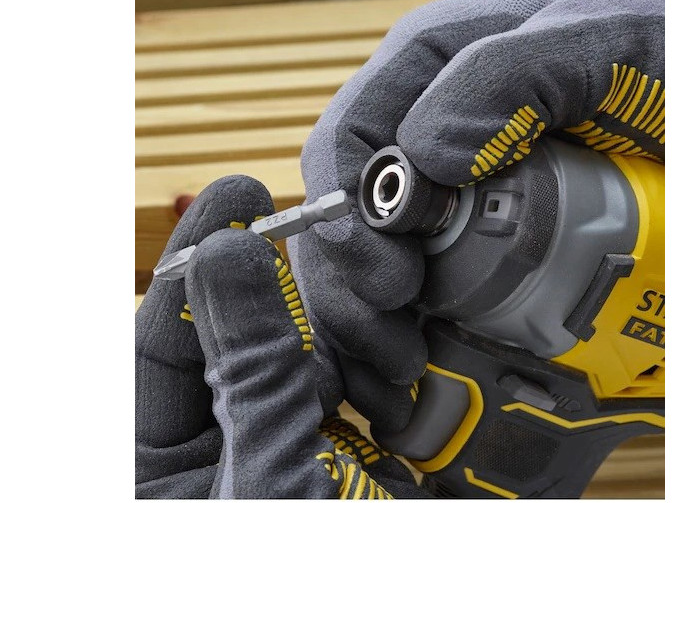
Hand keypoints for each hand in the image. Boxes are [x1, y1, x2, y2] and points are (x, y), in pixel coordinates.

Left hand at [135, 174, 424, 497]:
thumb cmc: (321, 591)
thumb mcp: (275, 477)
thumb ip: (253, 369)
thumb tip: (228, 253)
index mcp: (166, 467)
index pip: (159, 341)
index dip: (197, 261)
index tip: (240, 194)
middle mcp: (221, 444)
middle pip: (241, 334)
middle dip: (297, 308)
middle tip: (348, 266)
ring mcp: (285, 442)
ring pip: (302, 350)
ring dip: (351, 343)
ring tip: (390, 361)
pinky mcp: (341, 444)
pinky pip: (349, 380)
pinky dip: (379, 372)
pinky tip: (402, 387)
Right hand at [288, 0, 664, 432]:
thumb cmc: (668, 51)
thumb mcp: (602, 43)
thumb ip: (505, 76)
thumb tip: (420, 159)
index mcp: (433, 63)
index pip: (346, 141)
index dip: (346, 218)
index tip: (391, 282)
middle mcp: (429, 121)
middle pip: (350, 210)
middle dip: (352, 286)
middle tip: (397, 347)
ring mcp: (453, 175)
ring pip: (377, 251)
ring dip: (372, 319)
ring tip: (404, 367)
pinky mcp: (481, 220)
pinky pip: (425, 272)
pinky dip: (413, 322)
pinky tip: (425, 355)